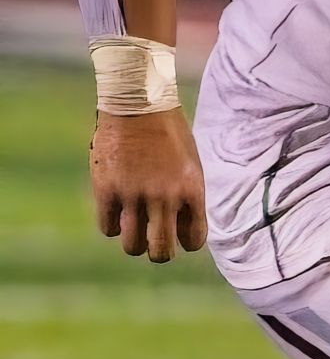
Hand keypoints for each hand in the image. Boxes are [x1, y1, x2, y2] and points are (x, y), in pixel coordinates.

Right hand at [91, 107, 205, 264]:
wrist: (139, 105)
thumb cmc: (169, 132)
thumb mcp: (190, 163)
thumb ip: (186, 194)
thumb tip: (180, 223)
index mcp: (192, 190)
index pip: (194, 239)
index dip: (186, 242)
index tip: (180, 235)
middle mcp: (165, 197)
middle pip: (161, 252)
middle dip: (159, 253)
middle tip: (155, 244)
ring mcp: (135, 195)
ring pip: (132, 246)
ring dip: (133, 242)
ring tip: (134, 228)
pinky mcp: (107, 190)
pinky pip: (107, 228)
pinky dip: (112, 225)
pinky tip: (116, 212)